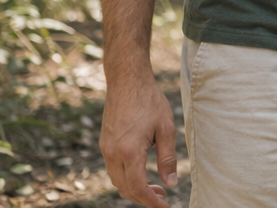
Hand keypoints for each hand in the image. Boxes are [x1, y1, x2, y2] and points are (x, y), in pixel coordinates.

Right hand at [99, 73, 177, 207]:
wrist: (127, 81)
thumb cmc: (150, 101)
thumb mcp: (166, 128)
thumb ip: (167, 158)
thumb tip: (171, 182)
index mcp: (129, 150)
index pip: (137, 187)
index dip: (151, 201)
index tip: (164, 205)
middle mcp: (112, 153)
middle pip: (124, 188)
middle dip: (143, 197)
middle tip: (163, 196)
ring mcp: (105, 148)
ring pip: (117, 180)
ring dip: (134, 188)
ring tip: (155, 186)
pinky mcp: (104, 143)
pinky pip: (113, 169)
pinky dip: (126, 177)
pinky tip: (141, 172)